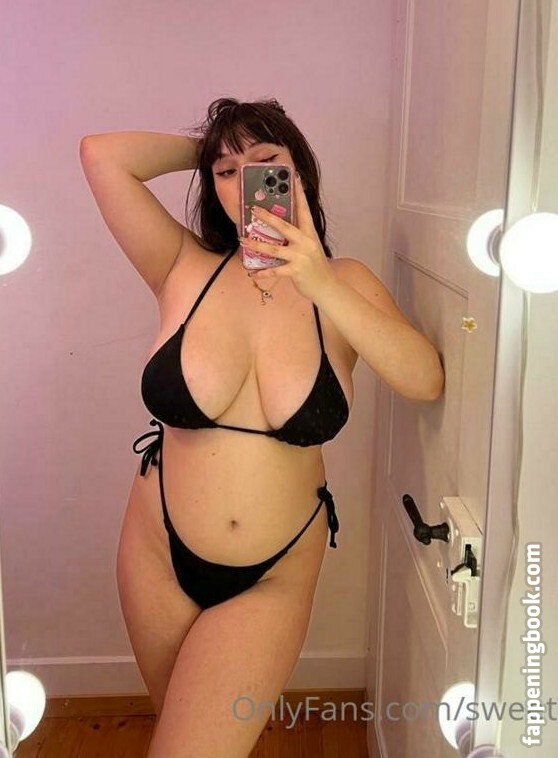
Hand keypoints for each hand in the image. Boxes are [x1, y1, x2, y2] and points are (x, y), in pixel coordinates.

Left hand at [238, 174, 335, 300]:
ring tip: (242, 240)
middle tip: (253, 209)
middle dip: (267, 216)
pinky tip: (252, 272)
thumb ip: (297, 235)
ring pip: (274, 249)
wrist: (326, 285)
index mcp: (310, 233)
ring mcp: (301, 256)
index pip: (303, 209)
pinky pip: (275, 271)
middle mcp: (306, 242)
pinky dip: (262, 272)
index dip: (298, 193)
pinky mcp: (296, 271)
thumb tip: (278, 225)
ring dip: (256, 245)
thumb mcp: (309, 245)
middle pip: (284, 226)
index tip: (293, 177)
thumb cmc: (314, 265)